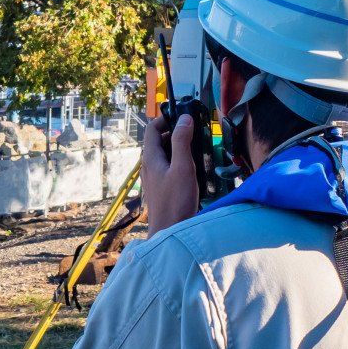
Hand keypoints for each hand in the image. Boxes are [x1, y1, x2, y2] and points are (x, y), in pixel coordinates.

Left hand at [141, 111, 198, 236]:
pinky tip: (194, 168)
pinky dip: (179, 161)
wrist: (170, 231)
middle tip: (196, 131)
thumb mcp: (182, 167)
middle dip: (176, 132)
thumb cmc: (175, 201)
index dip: (166, 119)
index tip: (184, 116)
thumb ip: (182, 142)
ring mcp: (154, 178)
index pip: (152, 129)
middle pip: (159, 140)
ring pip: (165, 154)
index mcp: (150, 158)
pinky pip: (168, 167)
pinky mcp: (161, 187)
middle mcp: (149, 166)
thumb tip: (184, 118)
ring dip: (179, 147)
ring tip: (198, 148)